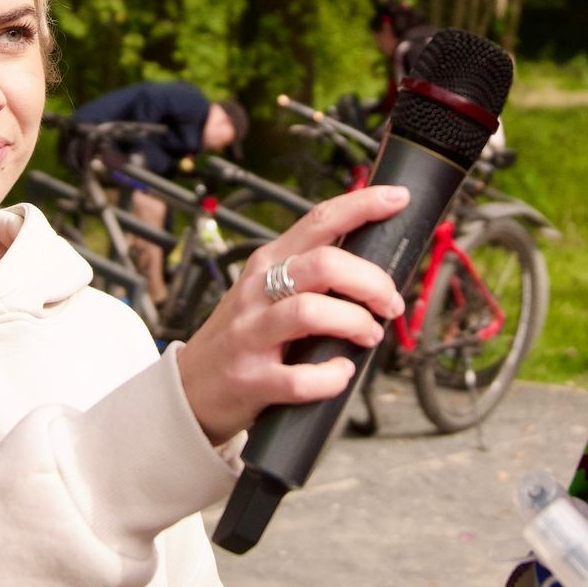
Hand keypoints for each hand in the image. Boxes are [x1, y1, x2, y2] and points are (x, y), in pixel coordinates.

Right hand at [174, 185, 411, 444]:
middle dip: (372, 282)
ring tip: (368, 335)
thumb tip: (376, 272)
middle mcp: (257, 292)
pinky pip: (302, 378)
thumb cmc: (243, 337)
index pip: (318, 220)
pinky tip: (339, 373)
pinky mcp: (251, 379)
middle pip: (325, 264)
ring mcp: (251, 335)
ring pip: (312, 312)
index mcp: (268, 263)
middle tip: (389, 304)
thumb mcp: (266, 292)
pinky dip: (333, 377)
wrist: (191, 388)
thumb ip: (310, 276)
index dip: (362, 205)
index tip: (397, 198)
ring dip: (356, 324)